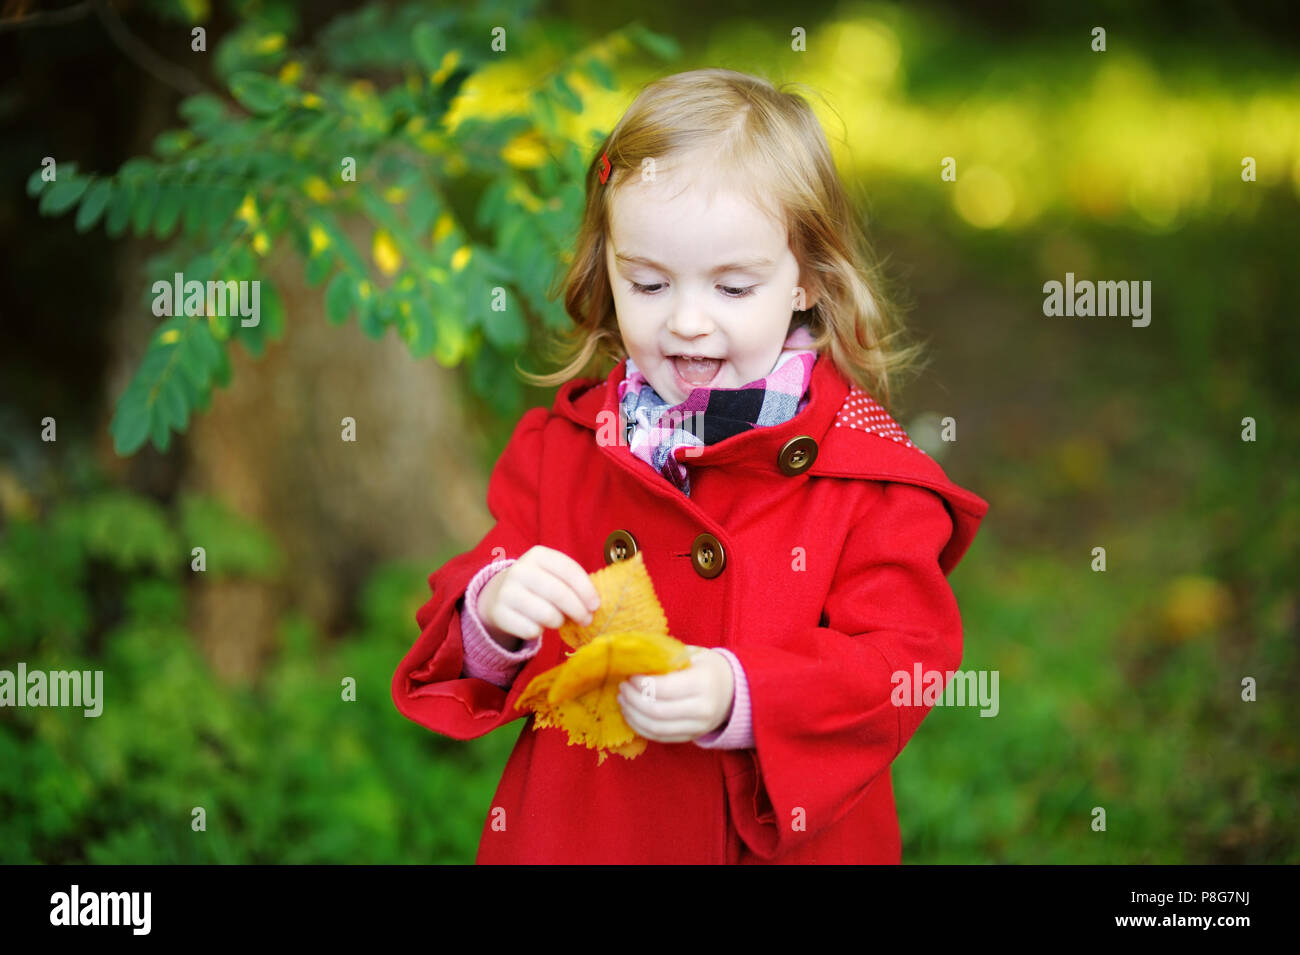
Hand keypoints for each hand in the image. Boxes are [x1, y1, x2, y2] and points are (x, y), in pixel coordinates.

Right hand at [476, 546, 600, 648]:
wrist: (499, 595)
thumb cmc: (538, 585)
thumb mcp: (552, 574)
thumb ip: (573, 583)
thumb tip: (594, 605)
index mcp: (538, 555)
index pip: (568, 570)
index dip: (586, 589)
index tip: (596, 605)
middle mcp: (520, 570)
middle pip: (560, 594)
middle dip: (578, 610)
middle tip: (586, 620)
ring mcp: (507, 592)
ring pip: (547, 615)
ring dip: (559, 622)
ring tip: (559, 620)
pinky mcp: (500, 613)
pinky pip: (532, 630)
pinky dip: (540, 632)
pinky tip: (538, 625)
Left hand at [617, 646, 734, 742]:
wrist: (734, 691)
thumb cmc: (709, 668)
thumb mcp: (693, 654)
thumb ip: (666, 658)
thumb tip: (634, 659)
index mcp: (703, 683)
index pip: (663, 688)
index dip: (640, 683)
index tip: (629, 675)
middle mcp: (702, 709)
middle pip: (656, 711)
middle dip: (633, 699)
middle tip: (622, 687)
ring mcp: (698, 727)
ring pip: (656, 728)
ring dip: (633, 715)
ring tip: (623, 700)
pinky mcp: (691, 737)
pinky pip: (660, 737)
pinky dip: (641, 728)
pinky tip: (632, 714)